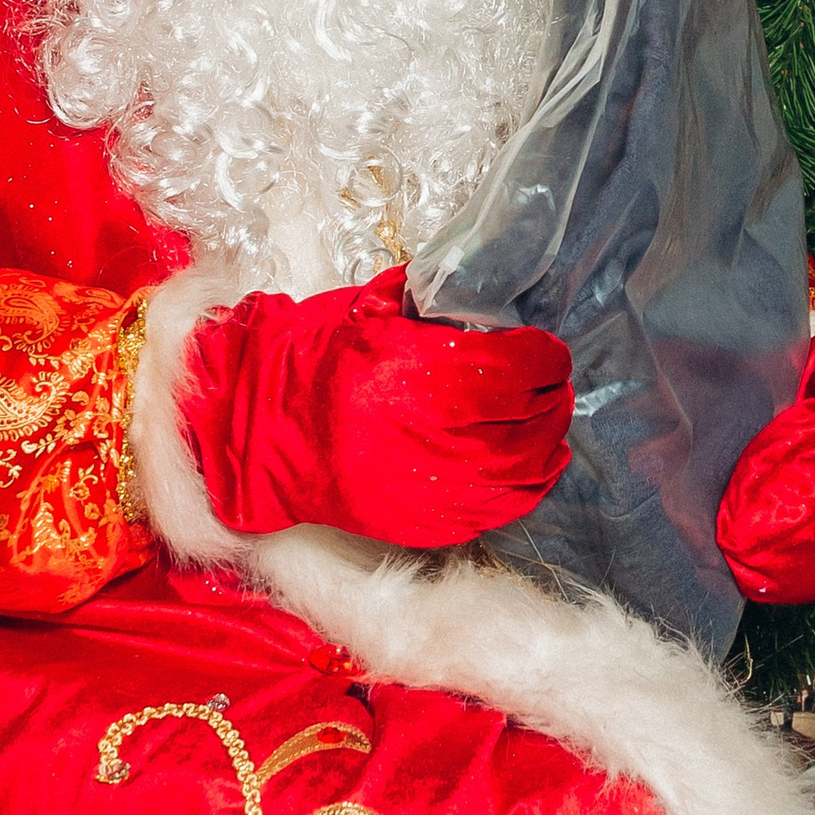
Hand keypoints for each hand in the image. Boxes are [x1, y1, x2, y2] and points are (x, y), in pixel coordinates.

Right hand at [180, 266, 571, 547]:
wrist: (263, 432)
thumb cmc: (314, 365)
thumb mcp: (372, 311)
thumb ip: (432, 303)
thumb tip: (484, 290)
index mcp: (426, 376)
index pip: (520, 368)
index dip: (543, 355)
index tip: (544, 347)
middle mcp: (440, 437)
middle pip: (533, 417)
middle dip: (550, 395)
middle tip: (551, 380)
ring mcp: (439, 488)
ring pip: (529, 467)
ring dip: (549, 438)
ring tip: (547, 417)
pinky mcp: (433, 523)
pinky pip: (506, 507)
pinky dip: (530, 482)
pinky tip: (531, 461)